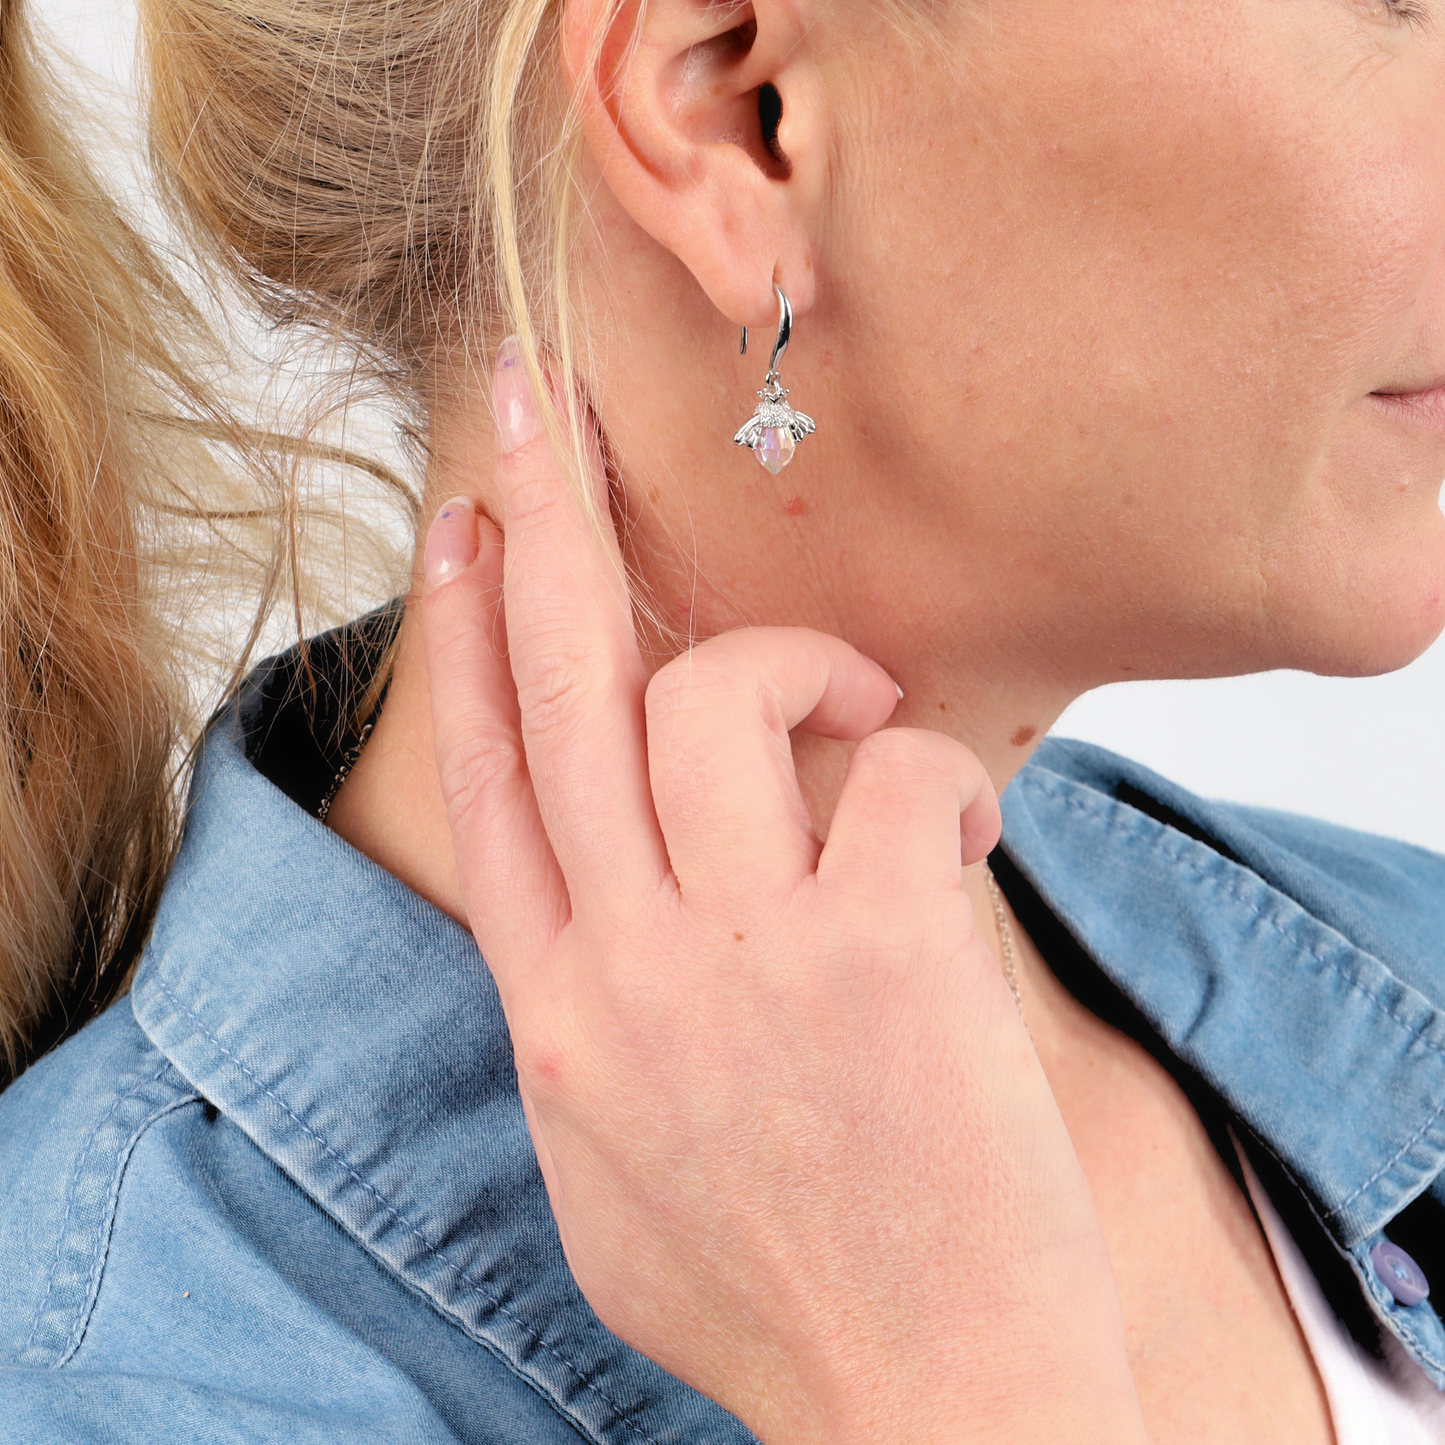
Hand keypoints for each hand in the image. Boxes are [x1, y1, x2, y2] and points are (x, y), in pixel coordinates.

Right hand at [419, 350, 1146, 1444]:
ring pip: (723, 700)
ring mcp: (750, 958)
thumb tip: (596, 897)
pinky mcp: (883, 954)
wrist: (918, 1391)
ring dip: (794, 664)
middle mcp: (631, 965)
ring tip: (856, 706)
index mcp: (557, 1009)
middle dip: (544, 524)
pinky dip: (931, 773)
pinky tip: (954, 834)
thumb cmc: (776, 1278)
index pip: (487, 774)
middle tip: (537, 402)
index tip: (468, 521)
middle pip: (567, 692)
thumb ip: (585, 1014)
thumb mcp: (612, 1157)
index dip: (467, 628)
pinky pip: (897, 775)